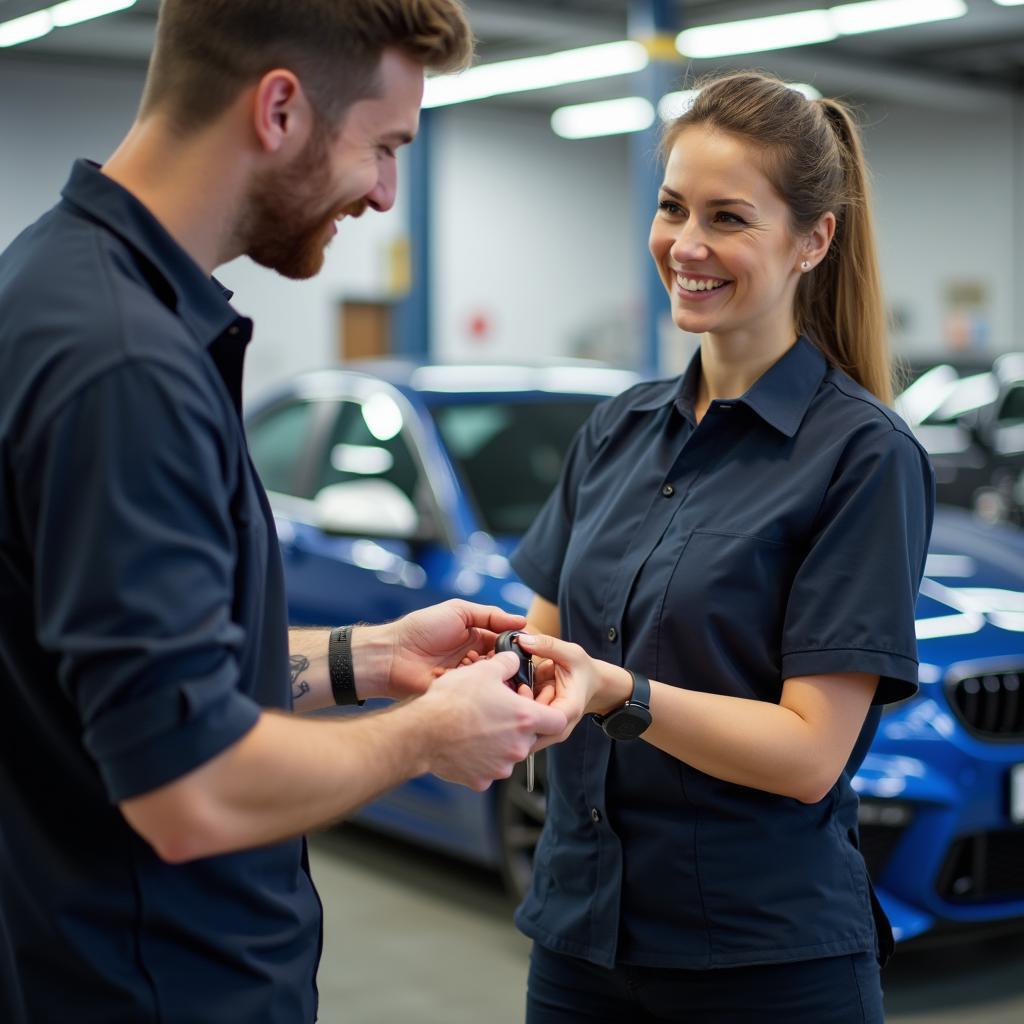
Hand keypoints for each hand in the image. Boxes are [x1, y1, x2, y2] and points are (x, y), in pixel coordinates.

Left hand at [359, 600, 526, 699]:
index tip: (535, 647)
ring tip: (504, 674)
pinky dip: (485, 690)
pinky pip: (480, 694)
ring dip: (500, 677)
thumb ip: (491, 615)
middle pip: (505, 663)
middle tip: (523, 665)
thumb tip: (523, 621)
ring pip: (495, 680)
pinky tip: (488, 687)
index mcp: (477, 638)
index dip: (521, 645)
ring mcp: (469, 679)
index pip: (508, 642)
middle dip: (514, 664)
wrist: (391, 655)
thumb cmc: (421, 629)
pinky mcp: (461, 696)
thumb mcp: (458, 611)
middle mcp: (476, 659)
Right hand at [417, 651, 567, 790]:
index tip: (535, 702)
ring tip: (477, 724)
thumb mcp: (484, 670)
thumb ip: (507, 663)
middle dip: (519, 724)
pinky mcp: (481, 780)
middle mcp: (518, 747)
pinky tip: (465, 742)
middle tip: (498, 709)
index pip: (558, 720)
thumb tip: (514, 660)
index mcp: (525, 719)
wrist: (422, 732)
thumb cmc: (454, 700)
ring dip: (500, 741)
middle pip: (530, 736)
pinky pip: (488, 768)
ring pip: (509, 753)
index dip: (550, 709)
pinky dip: (481, 757)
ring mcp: (500, 767)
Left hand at [512, 634, 631, 747]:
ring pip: (522, 728)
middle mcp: (558, 727)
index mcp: (568, 711)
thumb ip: (548, 646)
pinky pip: (520, 721)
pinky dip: (514, 707)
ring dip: (514, 707)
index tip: (524, 686)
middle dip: (517, 707)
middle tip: (516, 685)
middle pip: (528, 730)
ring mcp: (547, 729)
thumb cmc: (584, 670)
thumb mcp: (571, 653)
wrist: (592, 684)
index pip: (543, 720)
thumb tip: (522, 640)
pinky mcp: (538, 725)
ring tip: (518, 687)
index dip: (528, 704)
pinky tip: (516, 692)